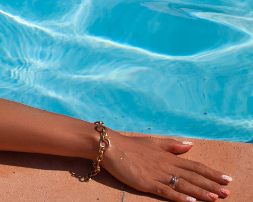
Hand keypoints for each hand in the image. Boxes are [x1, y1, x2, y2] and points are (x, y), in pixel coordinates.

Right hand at [103, 131, 232, 201]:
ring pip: (183, 185)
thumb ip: (172, 145)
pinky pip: (166, 192)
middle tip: (228, 193)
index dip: (212, 173)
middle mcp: (167, 166)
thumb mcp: (154, 142)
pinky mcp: (146, 183)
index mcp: (169, 157)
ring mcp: (157, 175)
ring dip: (201, 192)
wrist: (110, 147)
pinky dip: (179, 197)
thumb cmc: (131, 145)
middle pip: (194, 177)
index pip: (195, 166)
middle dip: (212, 185)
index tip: (226, 178)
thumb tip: (190, 145)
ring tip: (215, 198)